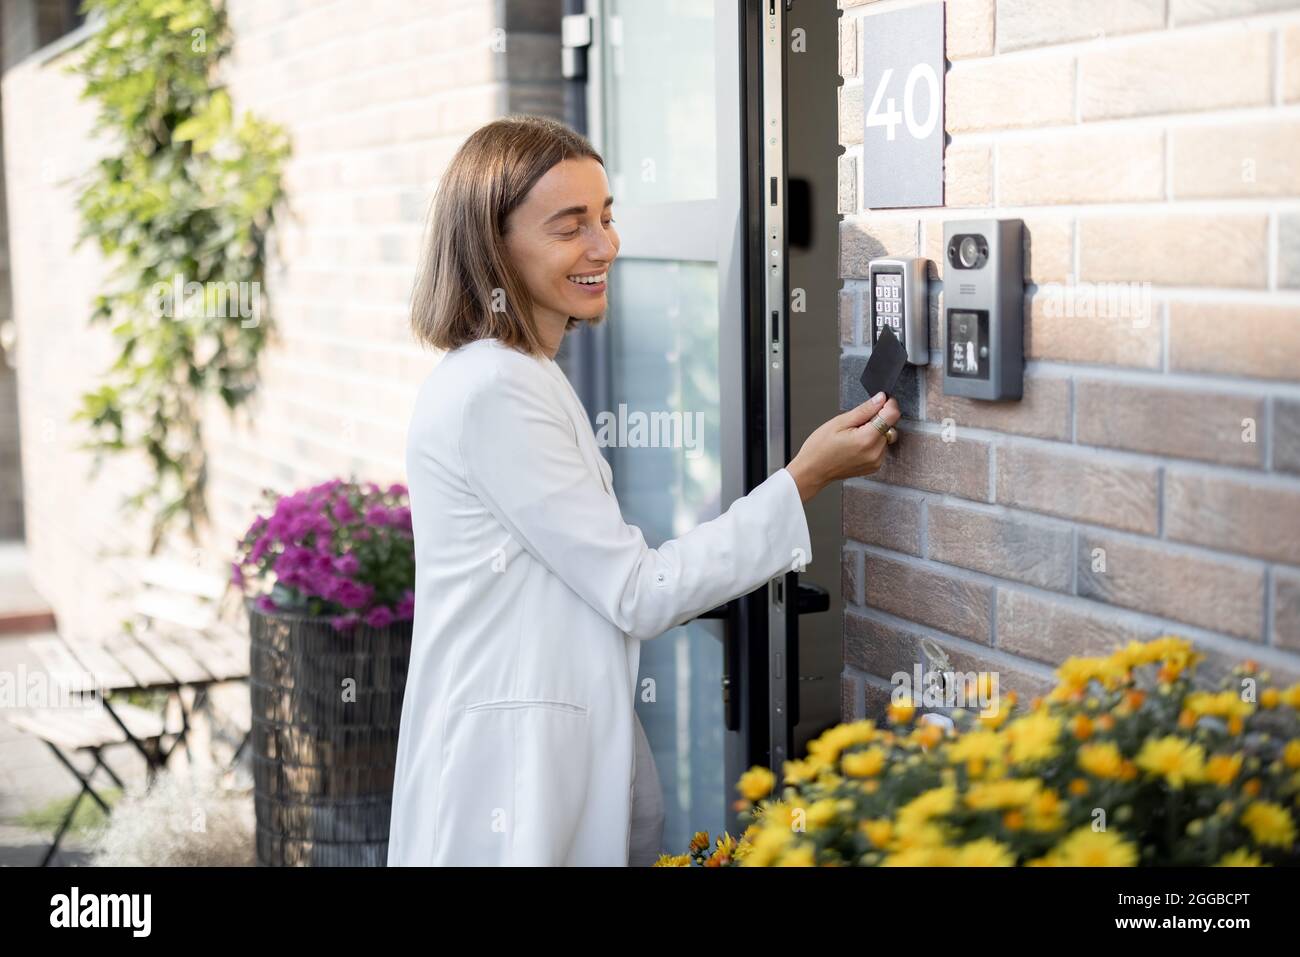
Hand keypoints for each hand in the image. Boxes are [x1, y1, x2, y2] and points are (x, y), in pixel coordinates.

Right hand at [785, 392, 900, 502]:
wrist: (813, 471)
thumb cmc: (820, 448)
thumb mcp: (839, 422)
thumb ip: (864, 410)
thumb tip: (880, 398)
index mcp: (866, 439)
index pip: (892, 415)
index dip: (888, 404)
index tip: (881, 400)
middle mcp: (875, 452)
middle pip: (890, 426)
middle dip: (879, 419)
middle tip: (858, 422)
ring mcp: (876, 461)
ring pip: (886, 436)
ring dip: (876, 431)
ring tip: (854, 435)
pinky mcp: (874, 466)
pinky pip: (881, 447)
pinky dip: (873, 442)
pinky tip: (857, 444)